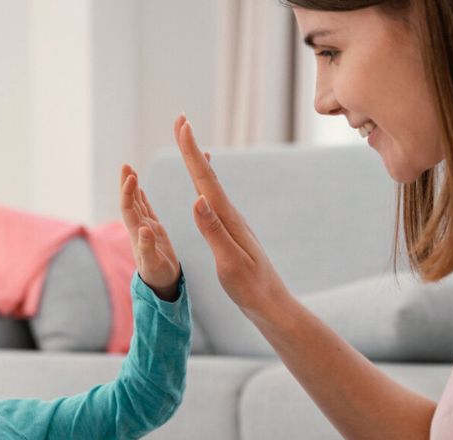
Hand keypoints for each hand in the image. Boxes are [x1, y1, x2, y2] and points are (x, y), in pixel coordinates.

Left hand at [120, 164, 180, 300]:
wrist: (161, 284)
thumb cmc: (158, 276)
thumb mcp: (154, 264)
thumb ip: (147, 248)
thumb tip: (143, 229)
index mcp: (137, 235)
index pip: (129, 209)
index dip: (128, 193)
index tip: (131, 177)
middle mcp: (138, 229)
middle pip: (130, 202)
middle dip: (127, 183)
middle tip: (125, 165)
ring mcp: (145, 228)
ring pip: (137, 203)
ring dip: (132, 186)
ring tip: (130, 169)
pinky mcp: (153, 230)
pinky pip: (145, 209)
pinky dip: (141, 196)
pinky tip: (139, 187)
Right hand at [172, 114, 289, 321]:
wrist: (272, 305)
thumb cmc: (250, 288)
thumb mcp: (229, 262)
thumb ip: (213, 231)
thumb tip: (197, 199)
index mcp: (228, 220)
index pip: (205, 180)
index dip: (191, 151)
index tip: (182, 125)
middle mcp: (231, 216)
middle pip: (207, 176)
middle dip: (191, 148)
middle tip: (181, 121)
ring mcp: (233, 224)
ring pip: (211, 186)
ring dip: (197, 164)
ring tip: (189, 144)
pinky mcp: (232, 234)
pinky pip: (214, 202)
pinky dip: (206, 186)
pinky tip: (205, 189)